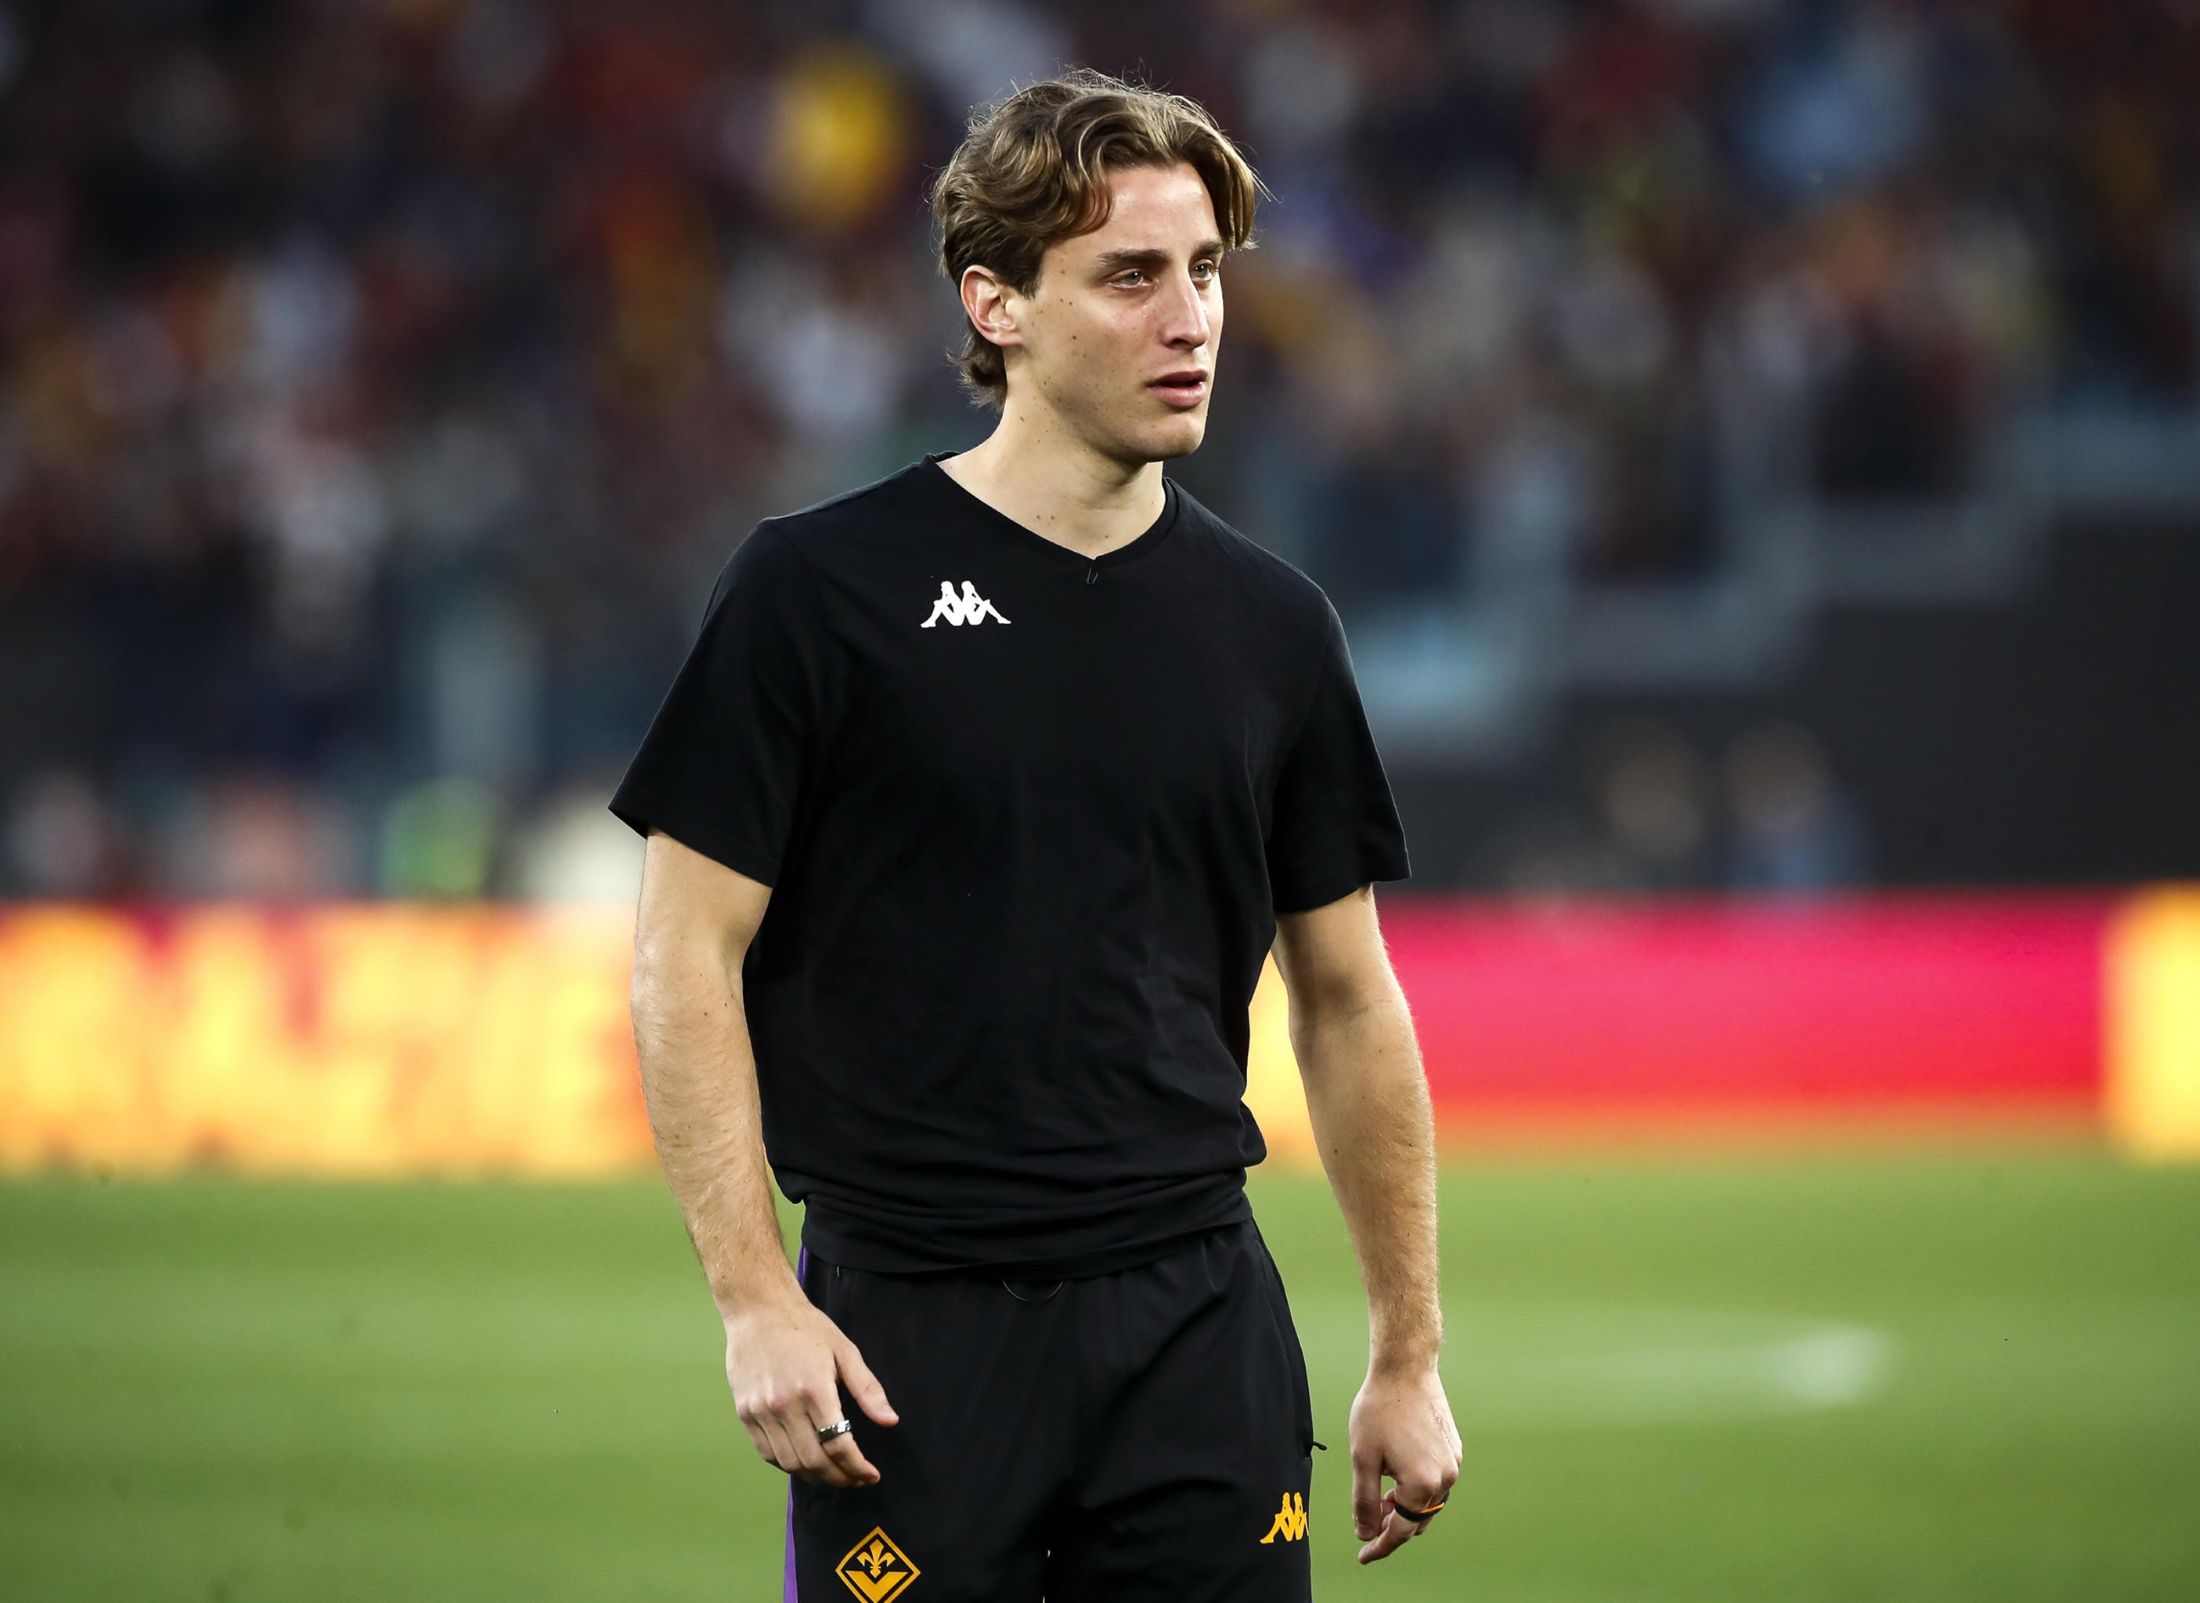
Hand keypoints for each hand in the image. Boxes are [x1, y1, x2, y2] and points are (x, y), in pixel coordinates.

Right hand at [723, 1295, 898, 1486]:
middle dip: (840, 1478)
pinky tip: (806, 1462)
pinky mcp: (745, 1414)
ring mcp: (761, 1411)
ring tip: (834, 1474)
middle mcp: (784, 1405)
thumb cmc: (806, 1328)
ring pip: (790, 1463)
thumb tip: (891, 1421)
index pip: (838, 1444)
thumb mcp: (845, 1351)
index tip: (871, 1475)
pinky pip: (768, 1453)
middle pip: (814, 1461)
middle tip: (856, 1479)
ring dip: (815, 1477)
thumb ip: (867, 1389)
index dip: (857, 1467)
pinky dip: (789, 1465)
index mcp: (814, 1389)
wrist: (759, 1311)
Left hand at [1348, 1363, 1461, 1563]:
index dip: (1379, 1546)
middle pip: (1417, 1519)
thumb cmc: (1379, 1410)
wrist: (1406, 1368)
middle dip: (1391, 1524)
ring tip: (1379, 1495)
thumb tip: (1366, 1533)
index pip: (1400, 1530)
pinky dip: (1417, 1487)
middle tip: (1367, 1518)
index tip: (1363, 1555)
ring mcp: (1454, 1463)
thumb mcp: (1362, 1459)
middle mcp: (1446, 1477)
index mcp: (1423, 1484)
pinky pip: (1436, 1481)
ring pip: (1428, 1501)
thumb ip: (1364, 1502)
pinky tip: (1396, 1475)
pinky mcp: (1455, 1449)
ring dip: (1405, 1506)